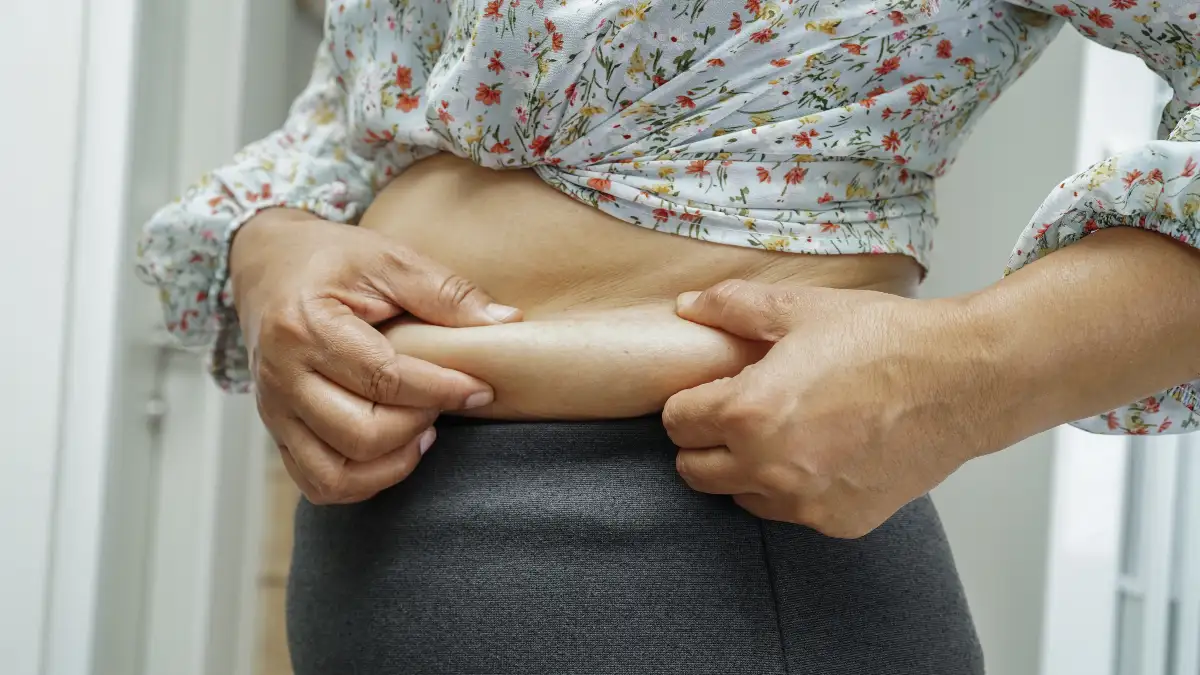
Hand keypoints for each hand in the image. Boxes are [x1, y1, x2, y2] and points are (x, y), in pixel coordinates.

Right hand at [231, 208, 521, 504]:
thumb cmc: (331, 260)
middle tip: (443, 399)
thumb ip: (447, 293)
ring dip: (393, 462)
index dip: (441, 390)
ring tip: (422, 429)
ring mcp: (272, 411)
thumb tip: (507, 323)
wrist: (268, 266)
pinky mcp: (276, 432)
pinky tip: (393, 449)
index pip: (383, 378)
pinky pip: (318, 483)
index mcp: (305, 326)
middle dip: (418, 424)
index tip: (479, 388)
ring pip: (336, 474)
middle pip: (360, 434)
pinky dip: (363, 481)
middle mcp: (280, 376)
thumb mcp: (389, 258)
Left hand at [663, 279, 1011, 537]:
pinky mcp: (838, 521)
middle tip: (733, 415)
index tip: (707, 392)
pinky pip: (790, 512)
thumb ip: (733, 307)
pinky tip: (820, 453)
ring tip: (779, 432)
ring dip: (744, 469)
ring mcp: (804, 502)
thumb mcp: (801, 308)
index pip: (678, 423)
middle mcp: (769, 468)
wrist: (961, 381)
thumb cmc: (885, 341)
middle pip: (694, 471)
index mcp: (748, 413)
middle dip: (704, 442)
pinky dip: (792, 488)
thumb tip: (688, 307)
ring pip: (739, 496)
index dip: (688, 402)